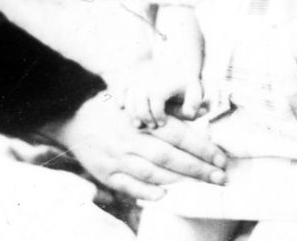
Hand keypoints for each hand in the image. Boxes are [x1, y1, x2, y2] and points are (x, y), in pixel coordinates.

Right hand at [41, 92, 225, 202]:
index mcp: (143, 119)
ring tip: (201, 184)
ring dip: (179, 180)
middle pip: (169, 156)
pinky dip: (146, 191)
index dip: (202, 147)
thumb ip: (171, 109)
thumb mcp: (142, 101)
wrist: (75, 118)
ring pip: (152, 172)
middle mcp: (131, 139)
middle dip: (198, 168)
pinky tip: (165, 195)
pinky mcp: (107, 174)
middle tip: (220, 177)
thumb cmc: (116, 108)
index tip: (221, 158)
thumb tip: (202, 111)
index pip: (178, 135)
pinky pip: (128, 185)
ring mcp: (118, 158)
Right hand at [123, 65, 204, 128]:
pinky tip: (122, 107)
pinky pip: (121, 87)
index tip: (163, 123)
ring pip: (129, 97)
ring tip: (140, 122)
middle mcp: (150, 80)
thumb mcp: (195, 90)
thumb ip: (194, 104)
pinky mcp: (133, 77)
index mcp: (164, 84)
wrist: (178, 62)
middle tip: (152, 125)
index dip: (158, 116)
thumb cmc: (186, 82)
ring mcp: (140, 79)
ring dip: (132, 111)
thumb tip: (190, 115)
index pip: (156, 103)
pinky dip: (120, 96)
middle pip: (140, 102)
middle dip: (144, 116)